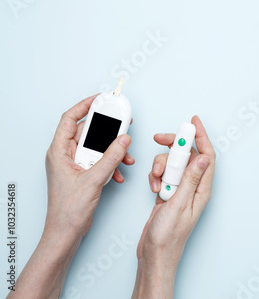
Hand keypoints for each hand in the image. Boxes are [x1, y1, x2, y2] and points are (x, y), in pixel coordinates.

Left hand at [45, 94, 134, 238]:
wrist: (67, 232)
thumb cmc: (68, 210)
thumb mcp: (93, 180)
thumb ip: (111, 157)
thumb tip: (123, 140)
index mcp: (59, 152)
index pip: (70, 119)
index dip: (85, 106)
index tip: (101, 99)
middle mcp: (65, 155)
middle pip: (88, 132)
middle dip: (107, 130)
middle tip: (122, 123)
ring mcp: (75, 165)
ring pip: (97, 147)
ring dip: (113, 151)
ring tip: (125, 155)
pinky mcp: (84, 174)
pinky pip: (100, 160)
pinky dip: (112, 164)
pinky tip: (119, 172)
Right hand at [132, 116, 215, 298]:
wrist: (154, 254)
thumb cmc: (168, 236)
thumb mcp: (179, 204)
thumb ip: (190, 179)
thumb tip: (203, 157)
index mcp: (202, 189)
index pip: (206, 156)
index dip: (202, 136)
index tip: (193, 122)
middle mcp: (193, 187)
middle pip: (187, 156)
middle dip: (174, 146)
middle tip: (160, 138)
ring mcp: (180, 189)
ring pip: (172, 164)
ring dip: (161, 165)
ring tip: (155, 179)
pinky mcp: (168, 193)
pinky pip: (163, 174)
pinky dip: (156, 176)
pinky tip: (153, 186)